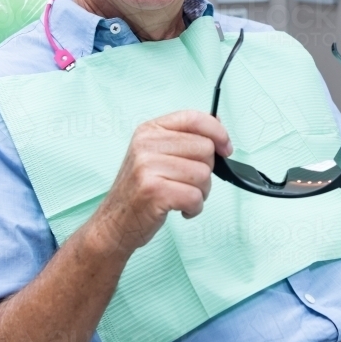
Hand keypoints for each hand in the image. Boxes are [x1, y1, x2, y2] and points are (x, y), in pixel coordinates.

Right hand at [88, 110, 231, 255]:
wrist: (114, 223)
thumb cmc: (141, 190)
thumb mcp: (156, 155)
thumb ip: (185, 140)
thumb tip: (218, 128)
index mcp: (150, 130)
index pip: (194, 118)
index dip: (218, 132)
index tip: (226, 148)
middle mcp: (146, 145)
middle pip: (205, 148)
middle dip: (206, 171)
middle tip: (188, 183)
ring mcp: (147, 167)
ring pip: (203, 174)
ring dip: (201, 192)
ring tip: (182, 197)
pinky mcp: (153, 191)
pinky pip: (195, 196)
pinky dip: (194, 207)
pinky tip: (181, 209)